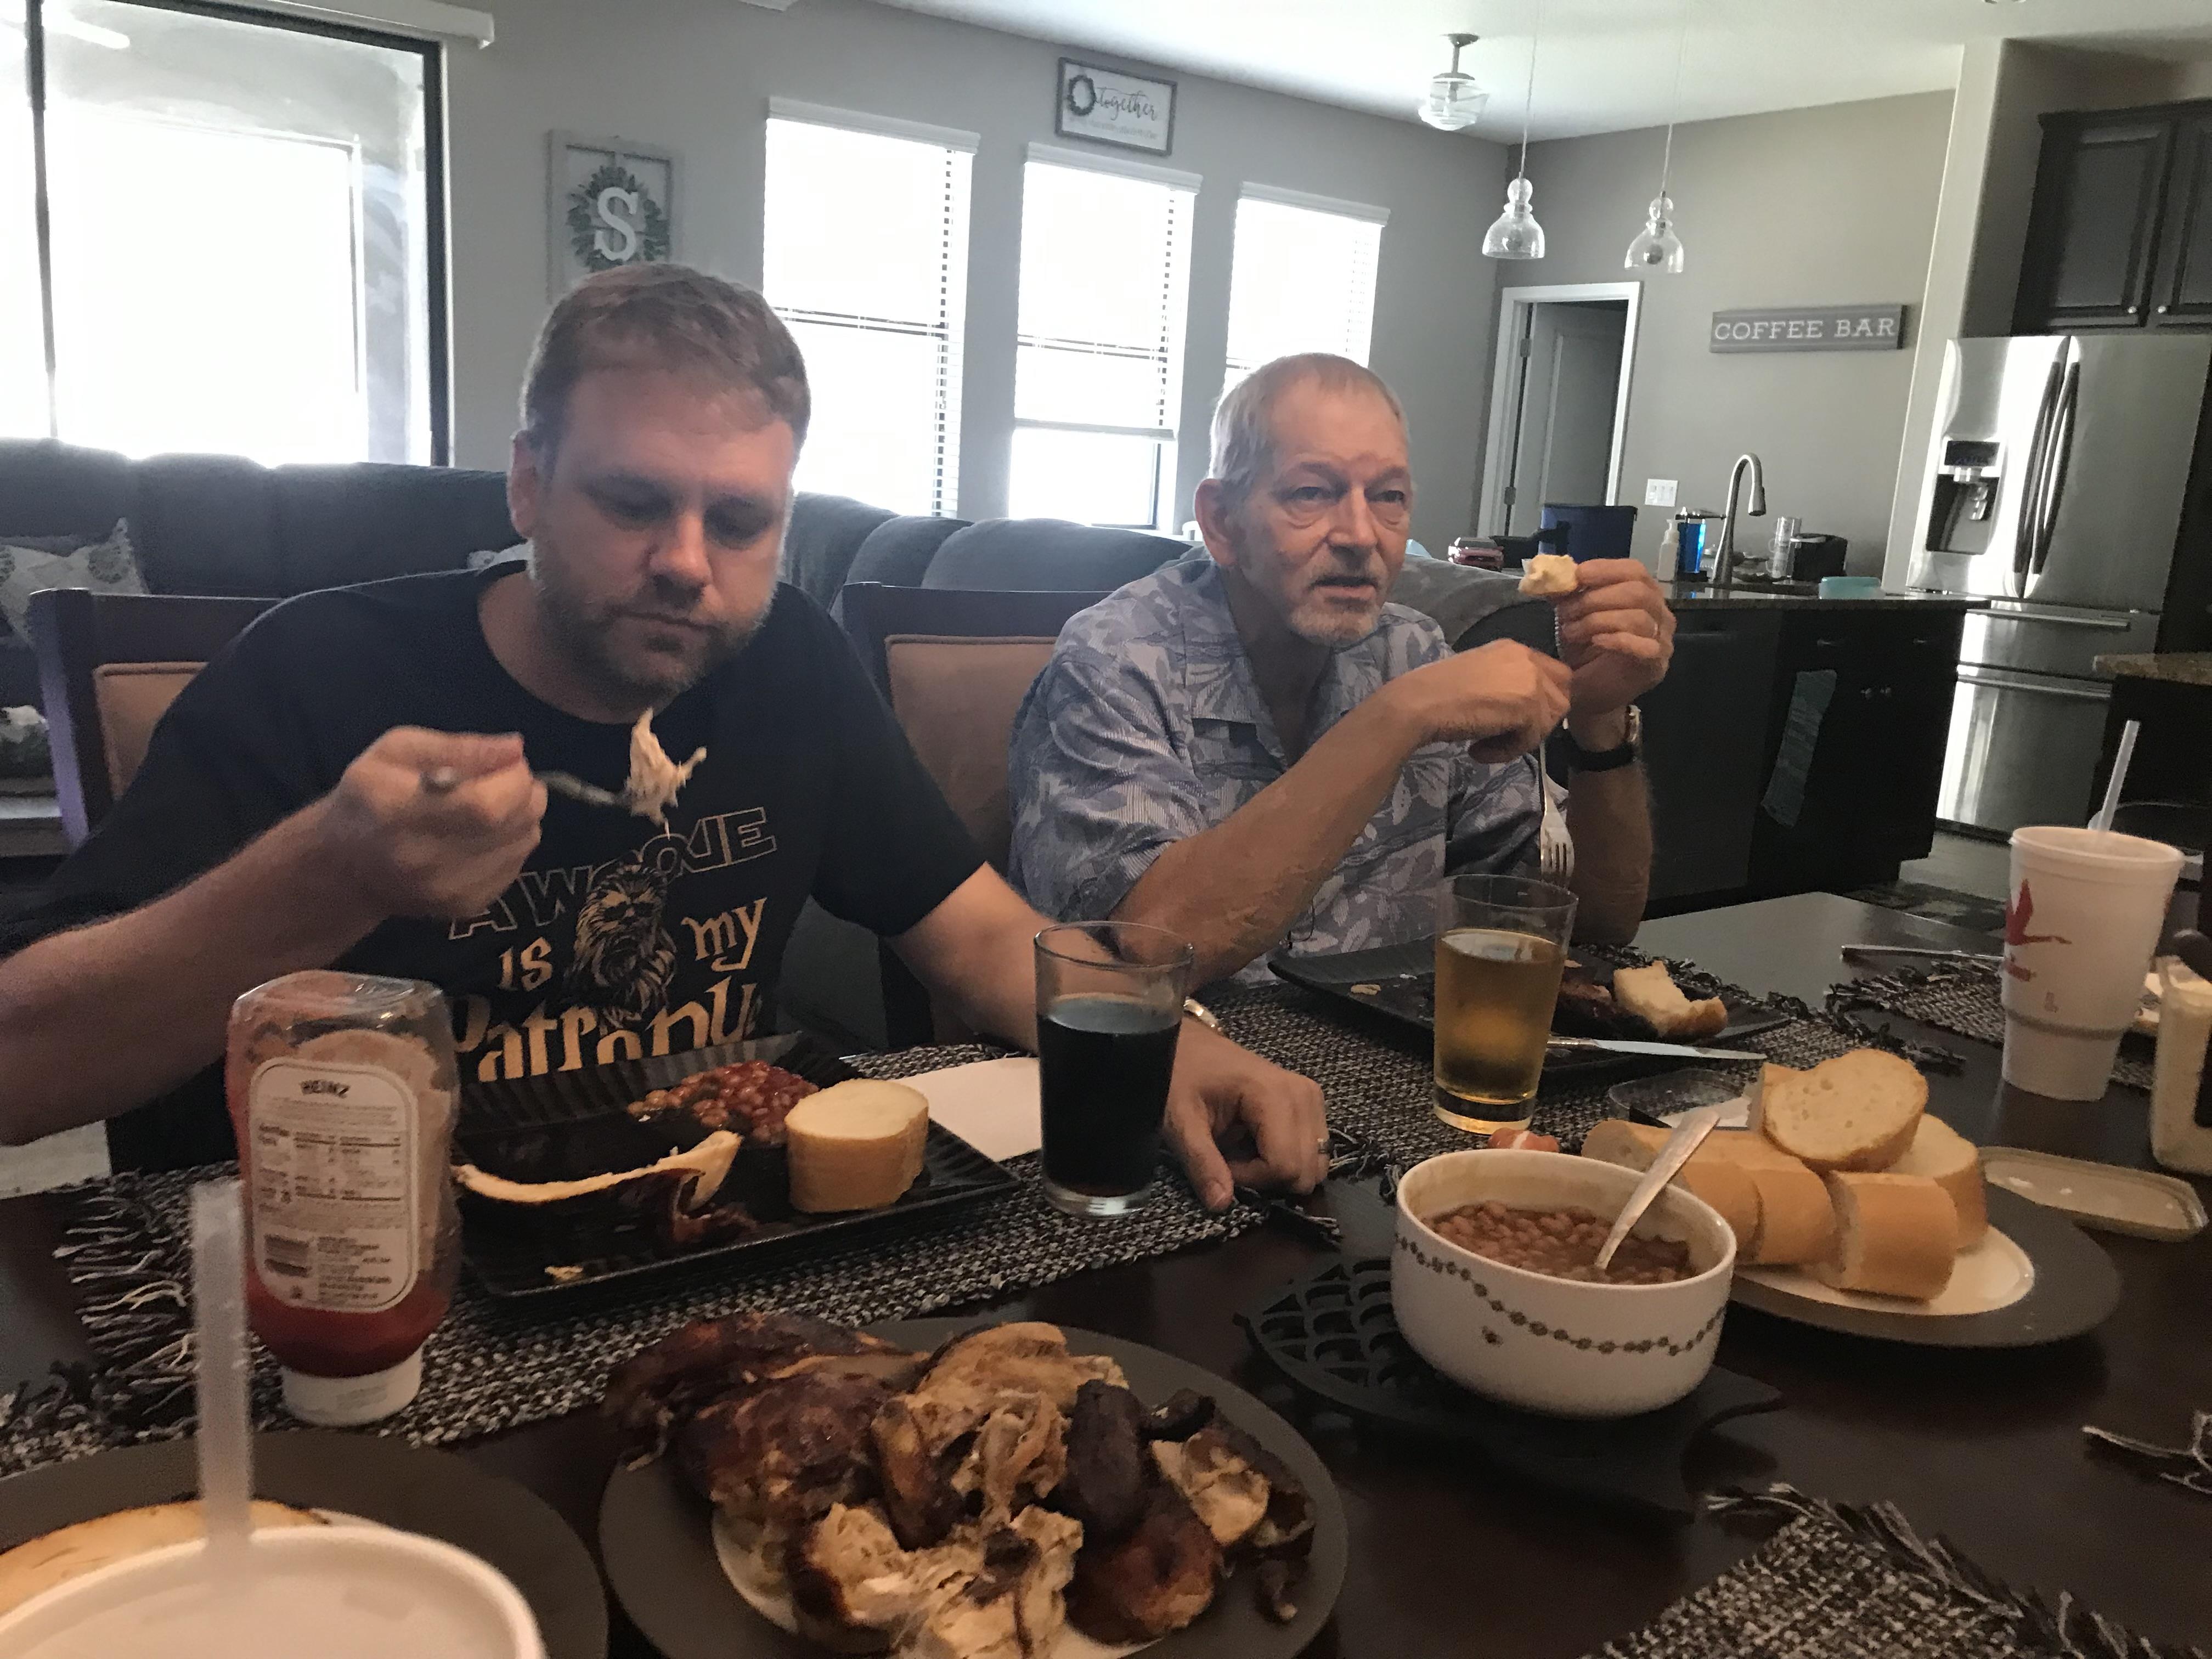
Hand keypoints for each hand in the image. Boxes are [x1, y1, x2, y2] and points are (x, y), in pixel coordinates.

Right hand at [313, 728, 545, 921]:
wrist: (347, 866)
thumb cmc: (371, 796)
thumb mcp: (397, 751)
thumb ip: (458, 747)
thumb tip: (516, 748)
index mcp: (396, 812)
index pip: (483, 805)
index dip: (512, 779)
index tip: (509, 762)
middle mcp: (422, 860)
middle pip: (511, 824)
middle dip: (525, 791)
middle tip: (506, 779)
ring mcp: (447, 891)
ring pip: (524, 842)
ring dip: (522, 816)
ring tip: (492, 804)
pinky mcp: (467, 907)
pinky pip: (517, 864)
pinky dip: (514, 842)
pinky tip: (484, 834)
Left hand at [1161, 1021, 1327, 1210]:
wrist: (1189, 1045)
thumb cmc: (1181, 1077)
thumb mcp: (1180, 1120)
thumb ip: (1202, 1162)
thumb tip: (1221, 1205)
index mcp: (1273, 1094)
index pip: (1284, 1165)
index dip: (1252, 1178)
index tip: (1221, 1163)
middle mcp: (1303, 1095)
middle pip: (1306, 1169)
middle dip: (1268, 1178)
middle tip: (1233, 1159)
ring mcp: (1312, 1098)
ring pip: (1315, 1164)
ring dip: (1279, 1171)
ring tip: (1244, 1150)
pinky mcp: (1312, 1103)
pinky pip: (1314, 1150)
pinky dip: (1288, 1158)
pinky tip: (1258, 1143)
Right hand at [1390, 640, 1572, 763]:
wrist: (1419, 703)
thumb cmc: (1437, 692)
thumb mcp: (1480, 677)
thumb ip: (1505, 683)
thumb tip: (1524, 709)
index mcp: (1514, 648)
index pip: (1553, 675)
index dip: (1540, 702)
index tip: (1513, 720)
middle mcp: (1527, 658)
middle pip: (1561, 697)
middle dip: (1539, 721)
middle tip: (1507, 734)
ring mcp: (1531, 681)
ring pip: (1550, 720)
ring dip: (1522, 738)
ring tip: (1487, 745)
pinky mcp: (1529, 706)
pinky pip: (1532, 739)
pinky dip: (1507, 751)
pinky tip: (1479, 750)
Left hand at [1553, 560, 1673, 720]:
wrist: (1590, 695)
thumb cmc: (1586, 653)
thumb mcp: (1573, 617)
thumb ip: (1568, 595)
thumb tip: (1551, 575)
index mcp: (1644, 595)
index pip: (1635, 571)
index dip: (1606, 570)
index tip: (1577, 576)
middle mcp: (1660, 614)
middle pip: (1637, 592)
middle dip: (1596, 598)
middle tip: (1566, 612)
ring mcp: (1663, 640)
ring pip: (1638, 618)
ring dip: (1598, 621)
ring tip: (1571, 632)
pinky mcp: (1657, 665)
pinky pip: (1645, 646)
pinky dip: (1617, 640)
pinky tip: (1596, 642)